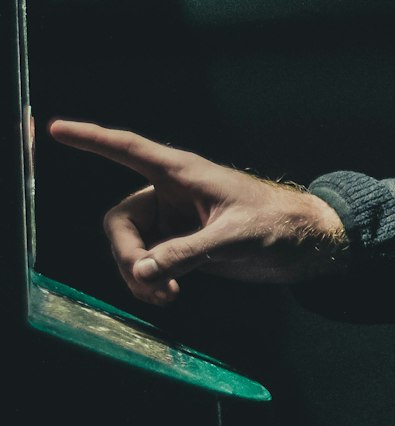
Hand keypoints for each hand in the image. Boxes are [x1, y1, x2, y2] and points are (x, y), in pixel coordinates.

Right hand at [48, 120, 347, 305]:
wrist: (306, 244)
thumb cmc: (278, 224)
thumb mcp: (234, 238)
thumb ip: (189, 254)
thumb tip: (143, 272)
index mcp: (183, 173)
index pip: (128, 150)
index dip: (91, 139)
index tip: (56, 129)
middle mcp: (172, 194)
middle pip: (120, 222)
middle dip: (126, 255)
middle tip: (148, 283)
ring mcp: (175, 221)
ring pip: (130, 247)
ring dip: (138, 275)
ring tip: (166, 296)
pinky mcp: (182, 245)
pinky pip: (147, 263)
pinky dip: (150, 281)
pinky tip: (169, 294)